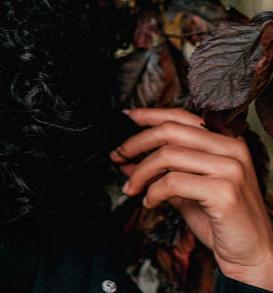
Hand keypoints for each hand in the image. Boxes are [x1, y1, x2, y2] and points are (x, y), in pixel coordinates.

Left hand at [111, 108, 272, 288]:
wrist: (254, 255)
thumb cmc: (221, 222)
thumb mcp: (187, 190)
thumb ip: (161, 172)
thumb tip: (127, 159)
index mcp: (227, 142)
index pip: (182, 116)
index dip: (150, 115)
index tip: (127, 117)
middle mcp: (232, 150)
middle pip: (170, 131)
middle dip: (136, 143)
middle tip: (117, 155)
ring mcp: (231, 169)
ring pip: (167, 155)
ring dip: (140, 172)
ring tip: (131, 188)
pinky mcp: (224, 191)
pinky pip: (172, 182)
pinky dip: (153, 192)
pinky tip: (149, 202)